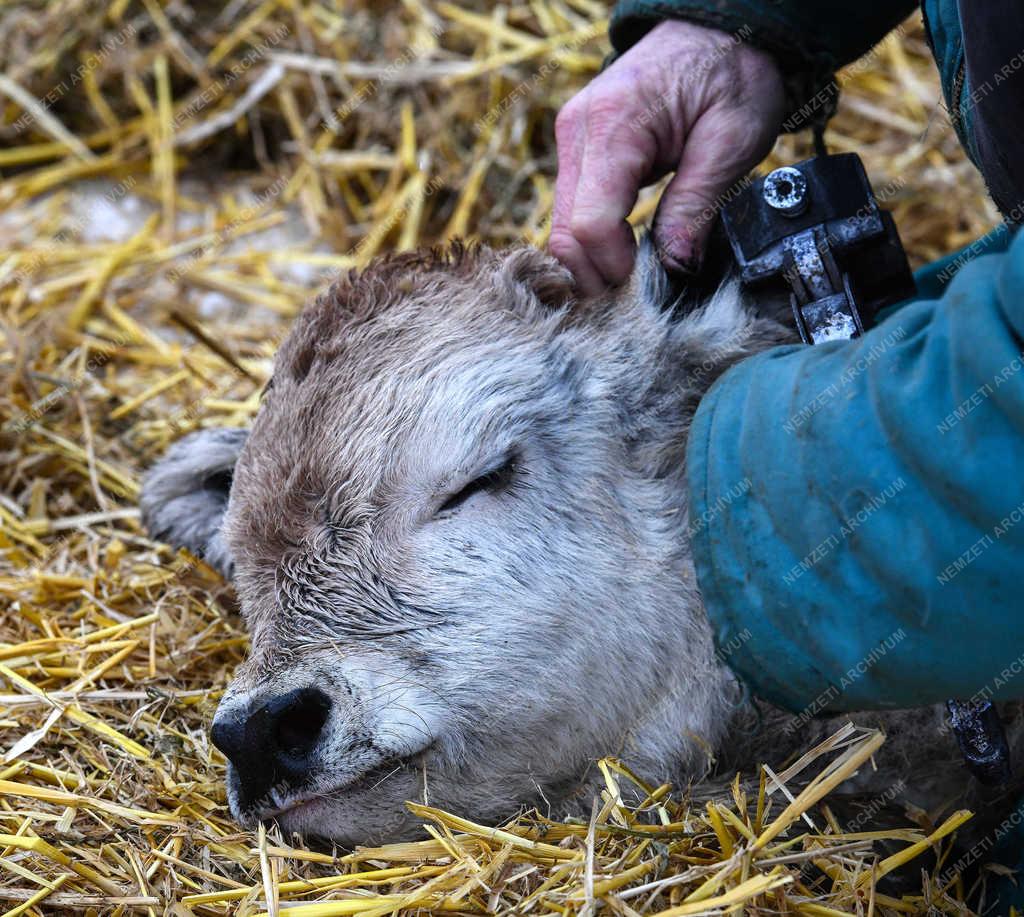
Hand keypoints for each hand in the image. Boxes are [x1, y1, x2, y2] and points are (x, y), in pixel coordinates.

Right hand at [550, 19, 785, 293]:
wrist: (719, 27)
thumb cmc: (733, 72)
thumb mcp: (732, 140)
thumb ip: (696, 205)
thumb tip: (674, 269)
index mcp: (614, 126)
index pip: (589, 224)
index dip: (615, 267)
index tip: (648, 287)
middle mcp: (578, 133)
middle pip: (565, 233)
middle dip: (597, 275)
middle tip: (639, 300)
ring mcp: (572, 140)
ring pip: (562, 228)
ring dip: (593, 262)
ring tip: (634, 281)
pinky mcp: (577, 150)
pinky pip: (572, 210)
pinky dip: (593, 241)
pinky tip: (622, 255)